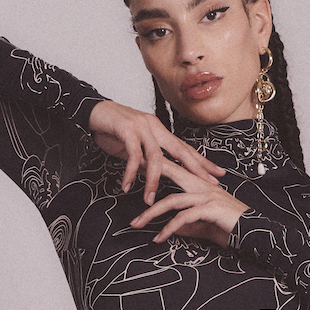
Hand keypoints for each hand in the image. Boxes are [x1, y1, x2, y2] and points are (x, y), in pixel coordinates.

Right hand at [87, 100, 226, 204]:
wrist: (92, 110)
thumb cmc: (113, 129)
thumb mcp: (132, 146)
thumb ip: (144, 159)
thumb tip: (151, 176)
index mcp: (159, 130)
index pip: (184, 147)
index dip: (201, 161)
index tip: (217, 173)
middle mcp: (154, 127)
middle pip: (179, 150)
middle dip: (195, 168)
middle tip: (207, 184)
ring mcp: (141, 127)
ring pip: (155, 156)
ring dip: (152, 180)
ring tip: (149, 199)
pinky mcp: (126, 129)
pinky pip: (133, 154)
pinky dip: (130, 172)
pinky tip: (127, 186)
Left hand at [130, 165, 250, 246]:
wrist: (255, 232)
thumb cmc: (230, 227)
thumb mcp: (203, 226)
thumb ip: (187, 224)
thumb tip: (172, 229)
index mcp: (200, 184)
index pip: (174, 169)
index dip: (155, 165)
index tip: (135, 165)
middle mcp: (202, 185)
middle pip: (170, 174)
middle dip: (147, 176)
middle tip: (126, 179)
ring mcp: (207, 196)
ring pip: (172, 200)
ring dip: (151, 213)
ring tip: (136, 224)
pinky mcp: (210, 209)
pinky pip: (183, 218)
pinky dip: (169, 229)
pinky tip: (159, 239)